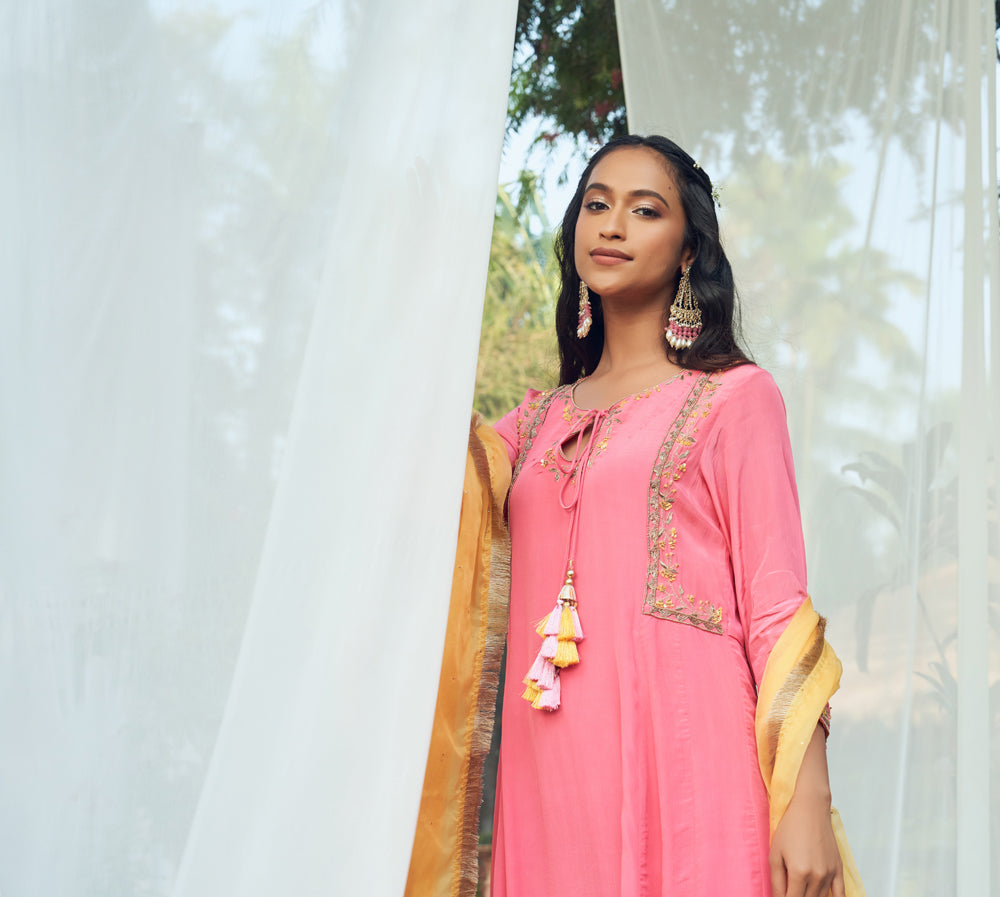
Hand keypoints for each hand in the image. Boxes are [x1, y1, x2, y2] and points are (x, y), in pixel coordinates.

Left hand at [768, 727, 843, 896]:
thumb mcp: (775, 852)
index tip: (780, 896)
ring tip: (801, 889)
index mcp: (799, 872)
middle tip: (789, 890)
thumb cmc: (790, 828)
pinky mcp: (839, 869)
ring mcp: (830, 874)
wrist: (811, 809)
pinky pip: (840, 895)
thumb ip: (776, 880)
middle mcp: (817, 876)